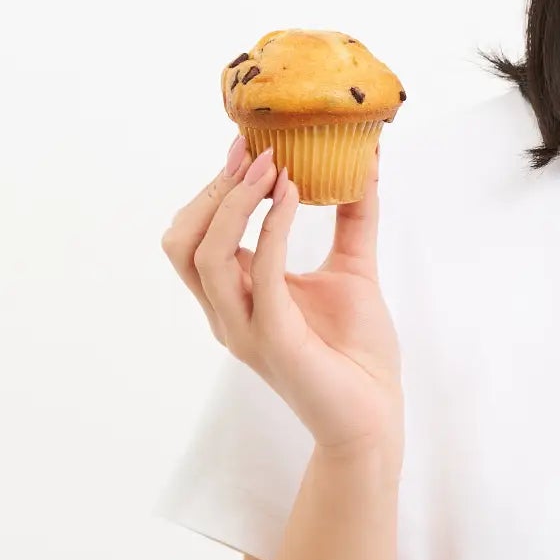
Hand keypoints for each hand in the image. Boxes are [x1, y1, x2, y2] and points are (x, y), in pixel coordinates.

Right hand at [161, 130, 398, 455]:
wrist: (376, 415)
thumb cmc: (358, 352)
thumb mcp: (353, 268)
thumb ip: (353, 216)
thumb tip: (364, 161)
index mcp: (236, 296)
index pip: (196, 234)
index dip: (215, 186)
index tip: (250, 145)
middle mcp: (227, 313)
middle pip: (183, 242)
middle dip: (214, 190)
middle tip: (257, 153)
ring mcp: (244, 328)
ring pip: (204, 256)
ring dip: (235, 204)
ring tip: (275, 170)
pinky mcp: (273, 339)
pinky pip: (259, 274)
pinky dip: (273, 228)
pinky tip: (294, 197)